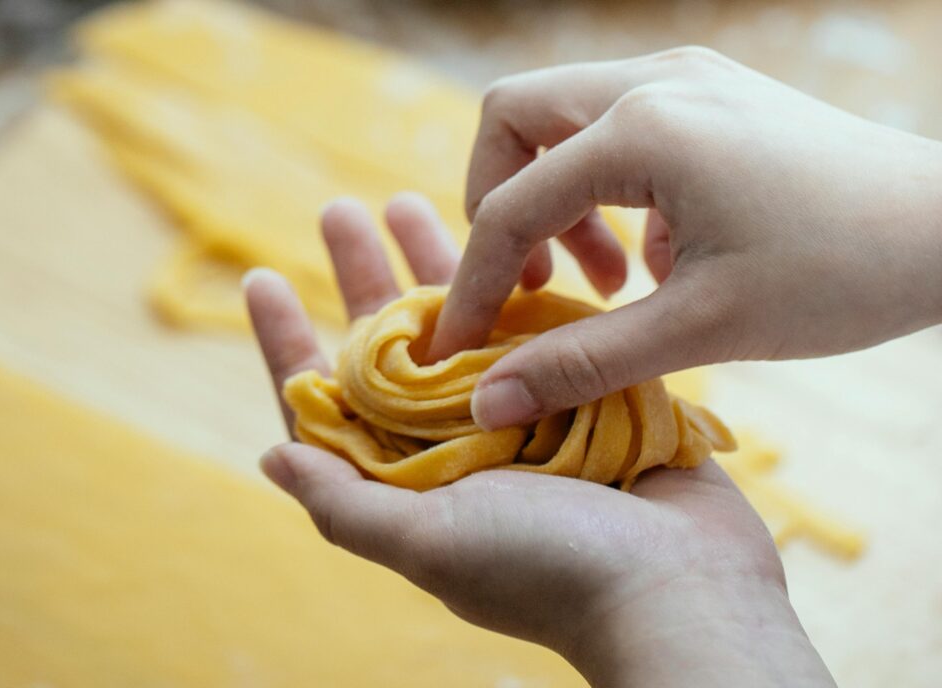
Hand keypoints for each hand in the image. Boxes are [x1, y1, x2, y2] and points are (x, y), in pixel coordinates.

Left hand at [243, 193, 834, 686]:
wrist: (682, 589)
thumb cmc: (550, 572)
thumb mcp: (430, 544)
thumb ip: (346, 504)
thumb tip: (269, 452)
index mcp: (406, 477)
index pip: (329, 398)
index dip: (288, 339)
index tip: (262, 276)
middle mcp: (452, 442)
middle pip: (391, 345)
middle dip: (364, 275)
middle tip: (341, 210)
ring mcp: (516, 412)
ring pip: (461, 321)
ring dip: (433, 262)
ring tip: (407, 198)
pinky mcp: (576, 390)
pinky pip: (531, 324)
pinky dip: (510, 280)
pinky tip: (498, 233)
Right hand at [429, 47, 941, 430]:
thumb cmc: (840, 275)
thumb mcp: (702, 328)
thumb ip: (583, 362)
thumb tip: (486, 402)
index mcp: (644, 129)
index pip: (509, 206)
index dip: (476, 283)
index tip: (460, 346)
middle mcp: (653, 79)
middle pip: (514, 119)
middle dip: (498, 202)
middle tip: (536, 282)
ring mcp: (685, 74)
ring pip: (562, 117)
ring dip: (556, 197)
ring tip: (604, 281)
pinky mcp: (709, 91)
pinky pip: (616, 125)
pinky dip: (606, 187)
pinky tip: (654, 253)